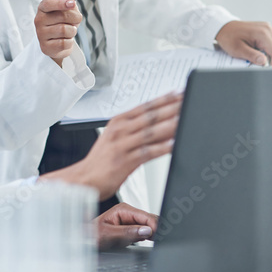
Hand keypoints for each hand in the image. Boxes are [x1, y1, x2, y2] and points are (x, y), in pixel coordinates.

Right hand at [35, 0, 82, 65]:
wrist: (55, 44)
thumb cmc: (61, 24)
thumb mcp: (65, 11)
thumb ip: (68, 3)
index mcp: (43, 9)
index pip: (48, 3)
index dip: (61, 2)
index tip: (72, 3)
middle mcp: (39, 20)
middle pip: (62, 16)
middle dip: (75, 18)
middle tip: (76, 21)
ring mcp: (41, 34)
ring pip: (65, 30)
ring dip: (72, 31)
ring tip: (69, 32)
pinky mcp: (45, 47)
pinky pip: (64, 43)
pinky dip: (69, 42)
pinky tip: (65, 41)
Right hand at [41, 92, 181, 198]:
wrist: (83, 179)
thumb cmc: (100, 160)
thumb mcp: (115, 138)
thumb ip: (134, 129)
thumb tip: (157, 124)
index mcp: (119, 122)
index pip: (145, 106)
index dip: (164, 99)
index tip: (180, 93)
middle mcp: (120, 130)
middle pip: (150, 116)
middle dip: (172, 108)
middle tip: (188, 101)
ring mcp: (123, 145)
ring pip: (151, 132)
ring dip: (170, 125)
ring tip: (186, 119)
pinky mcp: (125, 161)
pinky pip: (147, 152)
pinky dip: (162, 148)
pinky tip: (174, 144)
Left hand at [96, 203, 157, 249]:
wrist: (86, 240)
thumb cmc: (93, 235)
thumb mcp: (109, 235)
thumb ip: (128, 232)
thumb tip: (146, 230)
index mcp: (123, 209)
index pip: (147, 216)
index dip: (155, 227)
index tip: (157, 237)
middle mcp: (129, 212)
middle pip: (150, 220)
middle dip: (154, 231)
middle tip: (154, 242)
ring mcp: (131, 220)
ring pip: (150, 226)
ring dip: (150, 235)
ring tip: (142, 242)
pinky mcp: (133, 228)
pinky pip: (145, 232)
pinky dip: (146, 238)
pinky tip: (139, 242)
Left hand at [215, 21, 271, 66]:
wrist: (224, 27)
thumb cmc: (229, 38)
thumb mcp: (238, 50)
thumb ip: (252, 56)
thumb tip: (264, 62)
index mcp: (262, 33)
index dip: (269, 61)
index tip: (257, 61)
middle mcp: (268, 28)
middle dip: (269, 56)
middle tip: (255, 56)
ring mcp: (268, 27)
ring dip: (269, 51)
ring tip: (255, 50)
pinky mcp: (266, 28)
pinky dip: (268, 46)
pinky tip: (257, 46)